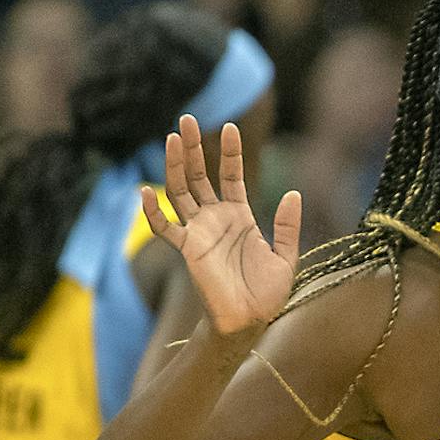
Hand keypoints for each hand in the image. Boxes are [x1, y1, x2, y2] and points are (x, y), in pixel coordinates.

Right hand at [141, 114, 300, 337]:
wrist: (250, 320)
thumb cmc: (268, 293)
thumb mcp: (286, 257)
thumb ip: (287, 226)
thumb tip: (294, 194)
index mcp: (240, 216)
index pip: (231, 176)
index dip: (229, 153)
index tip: (229, 126)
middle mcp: (216, 218)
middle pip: (199, 175)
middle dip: (193, 148)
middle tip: (187, 119)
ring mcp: (199, 231)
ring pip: (180, 191)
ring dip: (174, 166)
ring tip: (172, 138)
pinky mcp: (187, 249)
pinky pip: (164, 228)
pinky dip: (152, 212)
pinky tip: (145, 191)